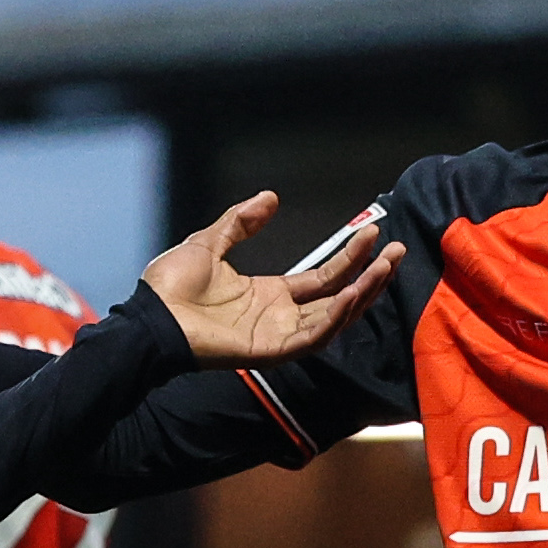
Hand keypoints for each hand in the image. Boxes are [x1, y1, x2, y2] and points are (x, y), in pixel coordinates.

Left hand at [142, 193, 404, 370]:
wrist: (150, 316)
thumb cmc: (171, 286)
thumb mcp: (211, 242)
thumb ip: (241, 221)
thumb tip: (271, 198)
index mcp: (270, 294)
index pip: (323, 278)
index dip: (349, 258)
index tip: (373, 233)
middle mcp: (281, 316)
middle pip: (339, 297)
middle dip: (370, 276)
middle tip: (397, 250)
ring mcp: (278, 335)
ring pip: (334, 318)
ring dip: (362, 293)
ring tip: (385, 267)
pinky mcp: (271, 350)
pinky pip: (312, 336)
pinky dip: (335, 317)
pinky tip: (352, 294)